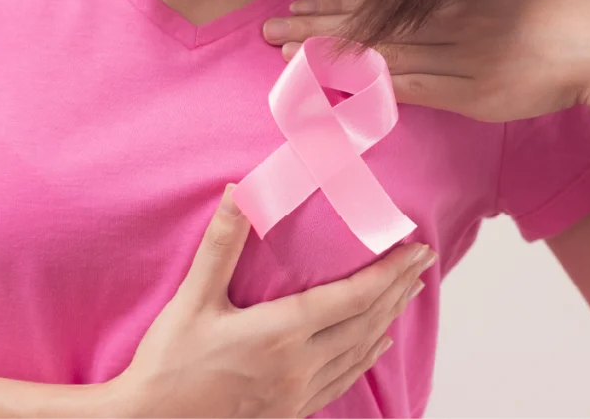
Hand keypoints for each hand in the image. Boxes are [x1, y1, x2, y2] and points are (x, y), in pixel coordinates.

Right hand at [104, 186, 435, 417]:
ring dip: (387, 320)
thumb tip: (240, 192)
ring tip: (407, 295)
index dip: (390, 271)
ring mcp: (297, 392)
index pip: (354, 296)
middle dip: (397, 290)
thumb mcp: (192, 299)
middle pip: (366, 321)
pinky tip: (374, 347)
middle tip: (422, 264)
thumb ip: (221, 244)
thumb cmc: (168, 364)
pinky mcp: (289, 411)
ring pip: (359, 351)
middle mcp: (300, 365)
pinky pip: (342, 380)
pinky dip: (365, 357)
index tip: (416, 249)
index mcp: (281, 333)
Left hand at [264, 0, 589, 121]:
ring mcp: (460, 57)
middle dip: (316, 29)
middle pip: (372, 24)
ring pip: (383, 56)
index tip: (300, 6)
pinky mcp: (472, 93)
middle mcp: (453, 21)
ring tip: (285, 58)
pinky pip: (413, 89)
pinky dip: (373, 88)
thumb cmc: (577, 11)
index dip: (338, 4)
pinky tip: (338, 89)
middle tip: (268, 31)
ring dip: (332, 58)